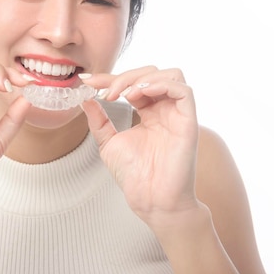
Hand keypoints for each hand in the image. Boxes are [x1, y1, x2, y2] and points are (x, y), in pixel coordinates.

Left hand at [80, 66, 199, 222]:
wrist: (151, 200)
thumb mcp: (109, 142)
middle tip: (106, 91)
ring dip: (142, 78)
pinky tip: (140, 95)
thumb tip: (84, 98)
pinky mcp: (188, 122)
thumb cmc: (135, 176)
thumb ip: (99, 119)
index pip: (132, 84)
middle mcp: (165, 110)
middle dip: (124, 76)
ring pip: (171, 75)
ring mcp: (178, 115)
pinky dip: (161, 84)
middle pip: (151, 73)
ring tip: (124, 94)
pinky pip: (184, 90)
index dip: (110, 78)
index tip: (87, 81)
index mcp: (149, 113)